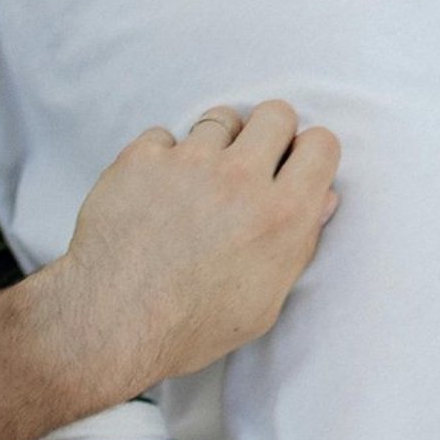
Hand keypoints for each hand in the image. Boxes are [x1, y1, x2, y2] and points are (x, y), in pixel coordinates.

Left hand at [34, 100, 341, 399]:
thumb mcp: (265, 303)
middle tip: (255, 163)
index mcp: (282, 217)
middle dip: (272, 133)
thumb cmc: (196, 325)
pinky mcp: (143, 157)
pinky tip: (159, 193)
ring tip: (204, 179)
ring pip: (222, 118)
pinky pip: (164, 136)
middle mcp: (241, 179)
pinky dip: (165, 158)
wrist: (118, 322)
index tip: (296, 168)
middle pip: (276, 114)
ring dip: (220, 142)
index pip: (321, 146)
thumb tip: (320, 201)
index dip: (311, 153)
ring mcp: (190, 162)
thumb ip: (297, 245)